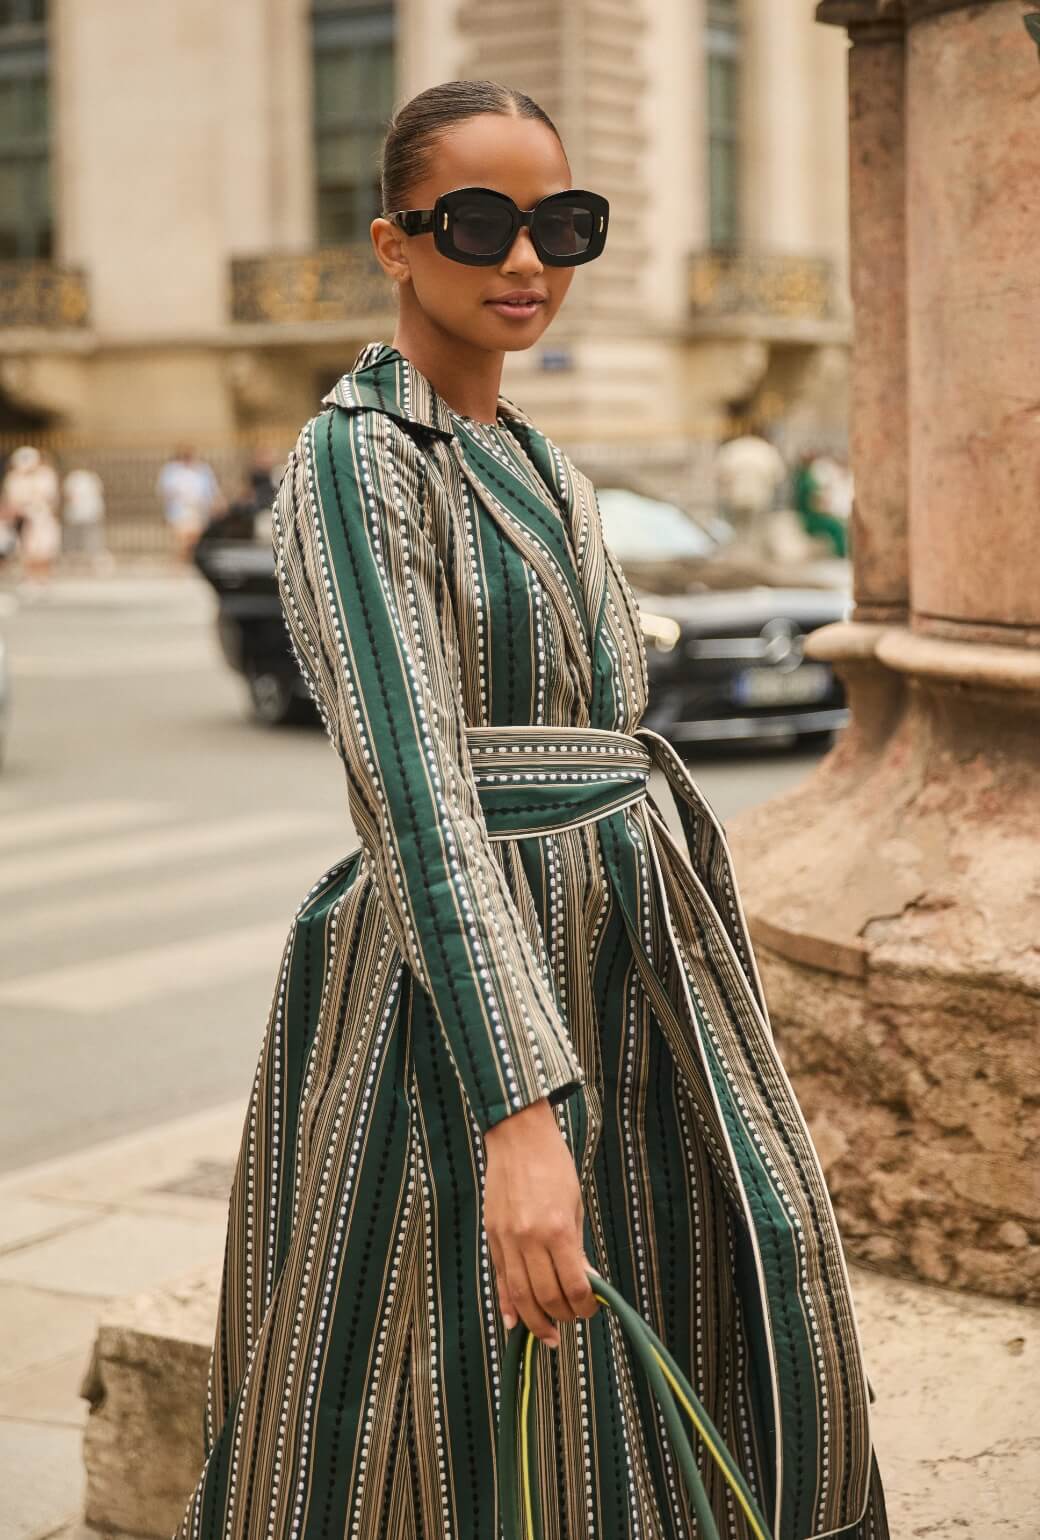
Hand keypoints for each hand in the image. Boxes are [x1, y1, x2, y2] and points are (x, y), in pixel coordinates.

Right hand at [483, 1097, 598, 1347]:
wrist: (517, 1136)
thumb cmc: (553, 1165)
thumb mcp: (574, 1204)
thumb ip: (576, 1247)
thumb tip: (584, 1282)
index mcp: (557, 1230)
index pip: (573, 1285)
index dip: (585, 1305)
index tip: (592, 1307)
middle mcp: (529, 1240)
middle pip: (546, 1297)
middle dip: (563, 1316)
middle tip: (573, 1320)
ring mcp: (506, 1239)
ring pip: (520, 1295)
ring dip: (535, 1321)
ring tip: (548, 1336)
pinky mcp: (491, 1235)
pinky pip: (500, 1277)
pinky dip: (507, 1302)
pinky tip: (514, 1321)